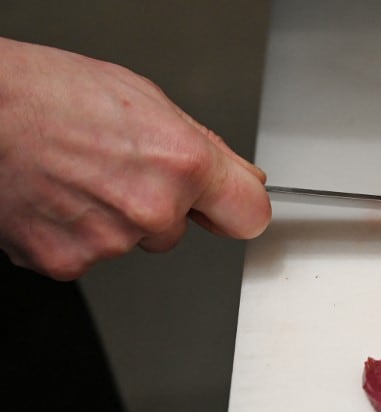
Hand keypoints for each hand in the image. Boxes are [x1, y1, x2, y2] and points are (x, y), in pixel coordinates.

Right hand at [0, 38, 271, 279]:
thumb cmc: (46, 94)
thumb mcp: (145, 100)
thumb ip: (204, 147)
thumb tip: (243, 176)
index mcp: (182, 164)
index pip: (249, 215)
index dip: (235, 209)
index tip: (226, 208)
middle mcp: (152, 209)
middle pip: (178, 229)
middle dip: (155, 205)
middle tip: (111, 166)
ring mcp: (111, 241)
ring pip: (131, 241)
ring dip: (110, 217)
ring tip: (73, 174)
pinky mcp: (69, 262)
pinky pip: (89, 254)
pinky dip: (72, 232)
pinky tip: (53, 196)